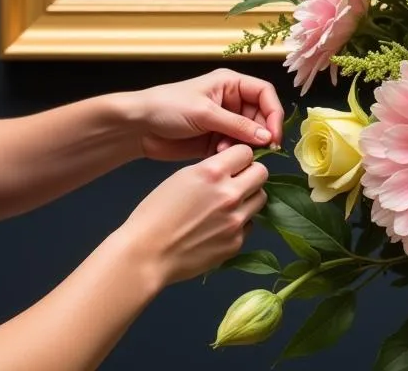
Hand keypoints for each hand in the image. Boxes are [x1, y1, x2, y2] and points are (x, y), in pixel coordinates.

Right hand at [120, 144, 268, 286]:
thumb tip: (234, 167)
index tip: (233, 164)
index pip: (247, 152)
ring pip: (260, 198)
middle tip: (237, 181)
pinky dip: (240, 223)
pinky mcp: (235, 243)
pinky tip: (220, 226)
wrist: (145, 256)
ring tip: (228, 204)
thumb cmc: (155, 215)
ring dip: (248, 198)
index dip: (239, 158)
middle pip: (261, 173)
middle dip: (250, 174)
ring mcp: (235, 220)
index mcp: (213, 172)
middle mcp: (229, 194)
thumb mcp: (182, 177)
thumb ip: (212, 169)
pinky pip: (249, 224)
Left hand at [132, 69, 283, 160]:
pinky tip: (218, 155)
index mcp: (231, 84)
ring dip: (244, 145)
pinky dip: (231, 153)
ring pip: (249, 135)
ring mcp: (224, 121)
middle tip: (258, 151)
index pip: (265, 94)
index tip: (274, 136)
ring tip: (227, 151)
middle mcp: (232, 101)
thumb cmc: (169, 107)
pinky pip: (234, 147)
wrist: (138, 127)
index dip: (274, 113)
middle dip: (259, 133)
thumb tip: (268, 137)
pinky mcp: (215, 140)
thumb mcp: (205, 113)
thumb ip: (238, 125)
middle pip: (261, 116)